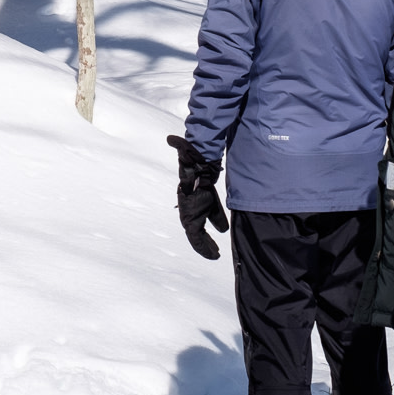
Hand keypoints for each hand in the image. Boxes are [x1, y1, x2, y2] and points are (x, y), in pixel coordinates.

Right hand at [167, 135, 229, 259]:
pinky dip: (214, 227)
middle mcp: (189, 207)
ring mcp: (196, 206)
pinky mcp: (204, 202)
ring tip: (216, 253)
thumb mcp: (188, 154)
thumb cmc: (192, 158)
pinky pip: (209, 219)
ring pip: (200, 229)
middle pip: (195, 233)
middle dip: (203, 246)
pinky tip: (221, 235)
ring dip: (207, 242)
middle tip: (215, 255)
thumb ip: (182, 147)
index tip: (211, 251)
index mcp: (187, 202)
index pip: (191, 227)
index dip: (200, 242)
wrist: (195, 154)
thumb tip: (172, 139)